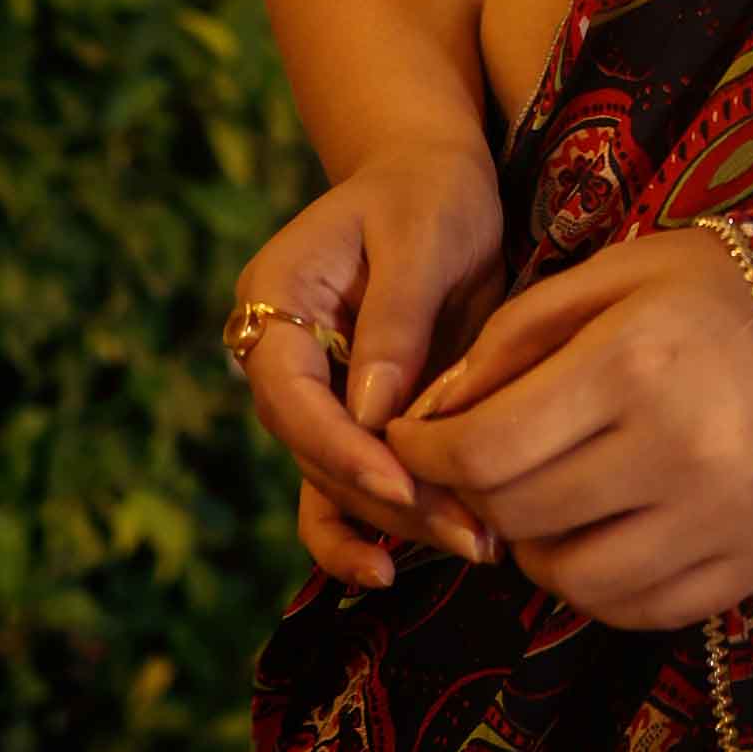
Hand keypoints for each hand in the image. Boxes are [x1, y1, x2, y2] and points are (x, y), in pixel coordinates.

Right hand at [230, 139, 507, 588]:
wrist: (436, 181)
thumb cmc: (428, 192)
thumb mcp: (422, 232)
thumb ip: (396, 318)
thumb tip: (373, 416)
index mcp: (275, 301)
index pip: (290, 393)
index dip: (340, 447)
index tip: (401, 482)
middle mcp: (280, 359)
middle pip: (317, 452)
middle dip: (389, 498)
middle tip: (471, 530)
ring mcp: (314, 395)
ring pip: (336, 482)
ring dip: (400, 521)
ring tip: (477, 545)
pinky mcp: (354, 419)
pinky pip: (345, 487)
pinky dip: (371, 528)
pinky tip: (402, 570)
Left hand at [384, 227, 752, 629]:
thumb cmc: (694, 293)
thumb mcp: (599, 280)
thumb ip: (504, 343)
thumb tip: (425, 423)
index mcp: (637, 364)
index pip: (485, 449)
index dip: (427, 453)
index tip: (415, 439)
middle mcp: (683, 451)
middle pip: (517, 518)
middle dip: (476, 493)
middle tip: (484, 461)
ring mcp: (722, 519)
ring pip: (567, 580)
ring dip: (535, 542)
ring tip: (554, 491)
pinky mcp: (746, 565)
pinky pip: (629, 609)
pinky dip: (597, 577)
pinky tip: (607, 522)